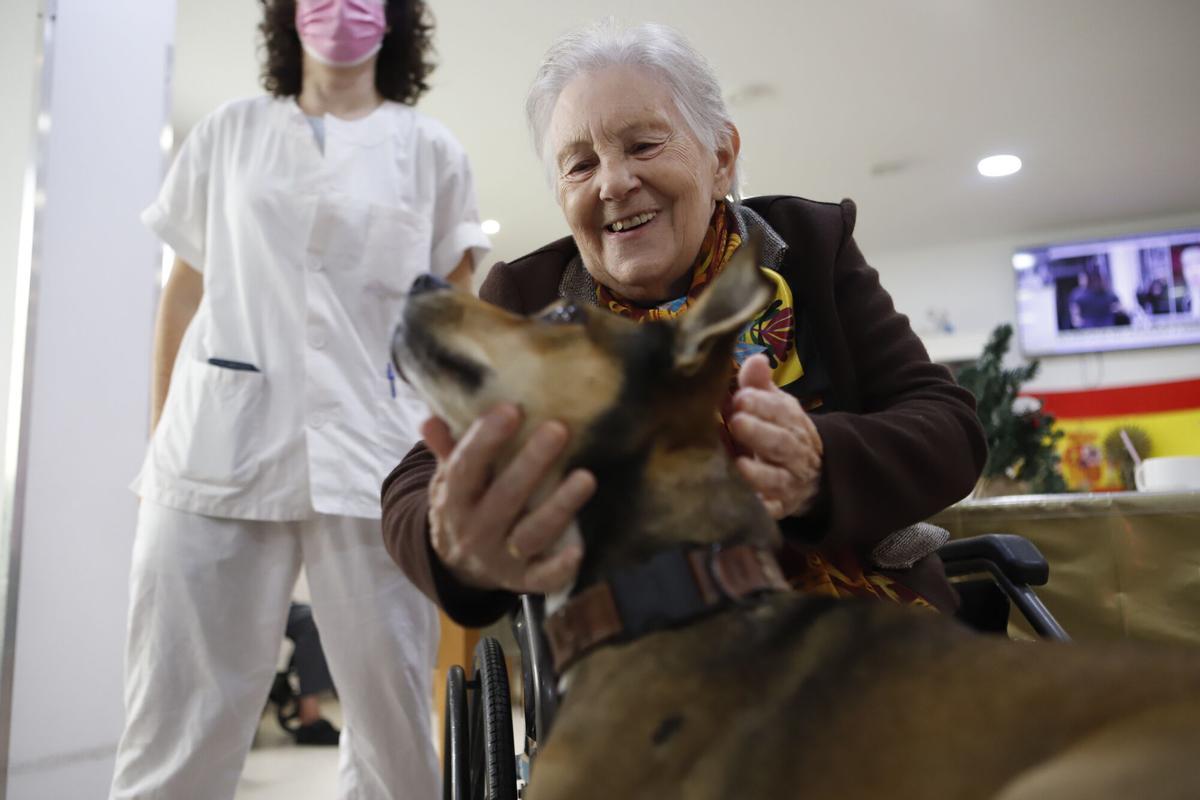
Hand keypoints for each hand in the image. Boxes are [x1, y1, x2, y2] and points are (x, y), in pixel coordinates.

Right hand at [422, 405, 595, 594]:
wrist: (458, 566)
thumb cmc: (463, 506)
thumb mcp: (447, 480)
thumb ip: (446, 449)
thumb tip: (431, 419)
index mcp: (453, 502)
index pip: (466, 469)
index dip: (485, 439)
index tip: (511, 409)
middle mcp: (475, 531)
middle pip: (504, 497)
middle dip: (531, 463)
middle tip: (558, 429)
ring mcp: (501, 558)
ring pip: (531, 534)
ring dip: (559, 507)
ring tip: (586, 478)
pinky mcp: (523, 580)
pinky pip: (542, 579)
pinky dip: (559, 568)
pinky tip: (579, 550)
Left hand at [728, 354, 823, 518]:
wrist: (811, 474)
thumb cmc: (779, 432)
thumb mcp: (775, 407)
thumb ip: (759, 386)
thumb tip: (755, 358)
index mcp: (793, 423)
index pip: (782, 412)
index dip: (762, 404)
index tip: (740, 397)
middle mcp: (795, 452)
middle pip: (781, 443)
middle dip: (760, 433)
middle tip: (736, 422)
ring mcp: (789, 482)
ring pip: (777, 478)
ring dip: (759, 473)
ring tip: (740, 465)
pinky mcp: (780, 507)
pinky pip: (773, 510)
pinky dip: (763, 508)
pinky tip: (748, 504)